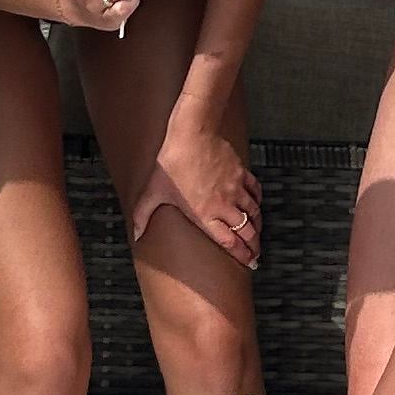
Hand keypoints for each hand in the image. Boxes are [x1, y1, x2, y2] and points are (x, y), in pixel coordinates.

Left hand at [137, 111, 259, 261]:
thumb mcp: (154, 190)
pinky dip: (258, 201)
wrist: (193, 133)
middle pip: (246, 231)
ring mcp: (235, 189)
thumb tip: (136, 233)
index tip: (248, 262)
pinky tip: (256, 204)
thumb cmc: (173, 161)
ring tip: (258, 234)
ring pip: (253, 214)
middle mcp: (224, 205)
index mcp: (205, 214)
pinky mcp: (240, 173)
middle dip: (254, 246)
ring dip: (258, 227)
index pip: (229, 241)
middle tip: (257, 255)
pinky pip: (255, 191)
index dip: (242, 254)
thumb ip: (143, 214)